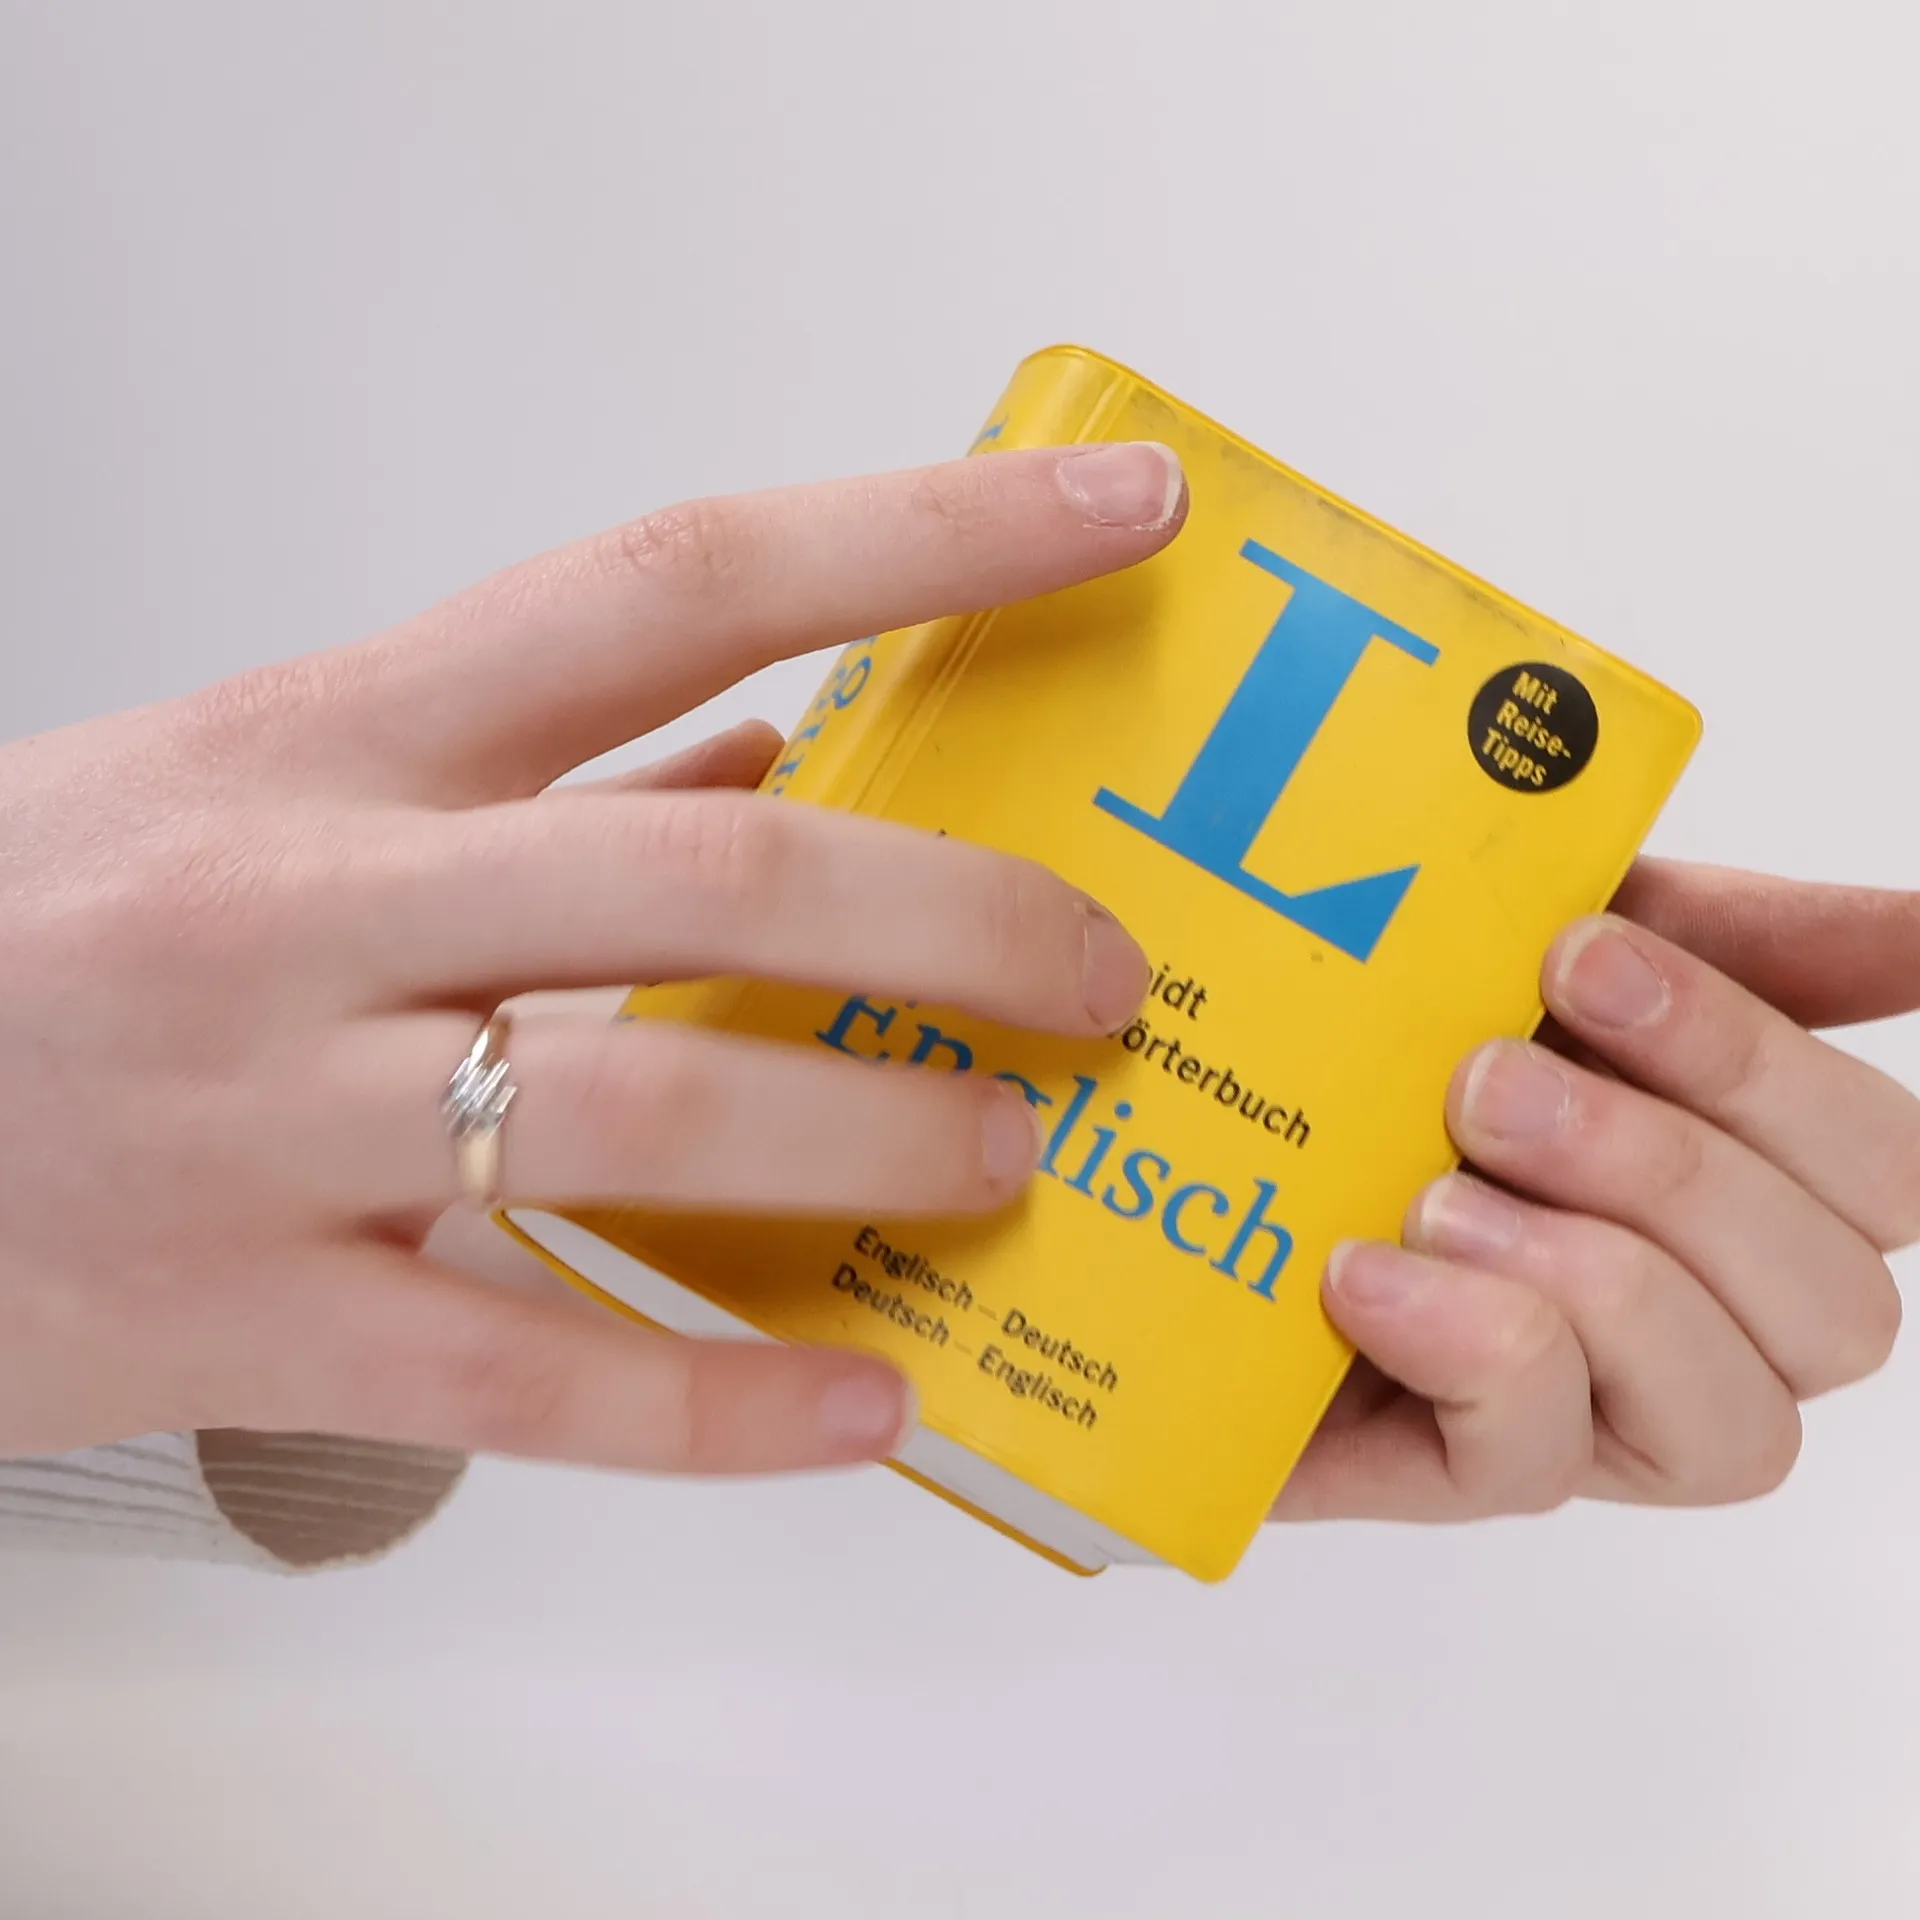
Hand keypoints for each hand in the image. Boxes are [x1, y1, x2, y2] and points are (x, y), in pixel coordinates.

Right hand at [0, 442, 1184, 1469]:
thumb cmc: (50, 929)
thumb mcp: (268, 781)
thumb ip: (536, 768)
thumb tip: (770, 747)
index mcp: (341, 739)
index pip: (676, 575)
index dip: (916, 535)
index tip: (1109, 515)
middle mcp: (319, 903)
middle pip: (708, 874)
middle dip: (956, 916)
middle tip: (1104, 971)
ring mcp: (276, 1118)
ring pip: (637, 1116)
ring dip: (870, 1140)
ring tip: (1010, 1152)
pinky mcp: (249, 1315)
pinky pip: (521, 1371)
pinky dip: (712, 1404)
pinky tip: (858, 1404)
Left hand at [1273, 861, 1918, 1521]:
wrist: (1173, 1124)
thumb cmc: (1376, 1032)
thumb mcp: (1539, 945)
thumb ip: (1737, 940)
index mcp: (1734, 1182)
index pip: (1885, 1175)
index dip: (1763, 1064)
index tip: (1584, 949)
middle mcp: (1695, 1318)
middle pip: (1838, 1309)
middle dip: (1667, 1168)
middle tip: (1482, 1078)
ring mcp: (1583, 1414)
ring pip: (1736, 1423)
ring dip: (1593, 1278)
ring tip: (1432, 1191)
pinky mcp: (1446, 1472)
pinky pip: (1533, 1466)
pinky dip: (1466, 1349)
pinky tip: (1361, 1270)